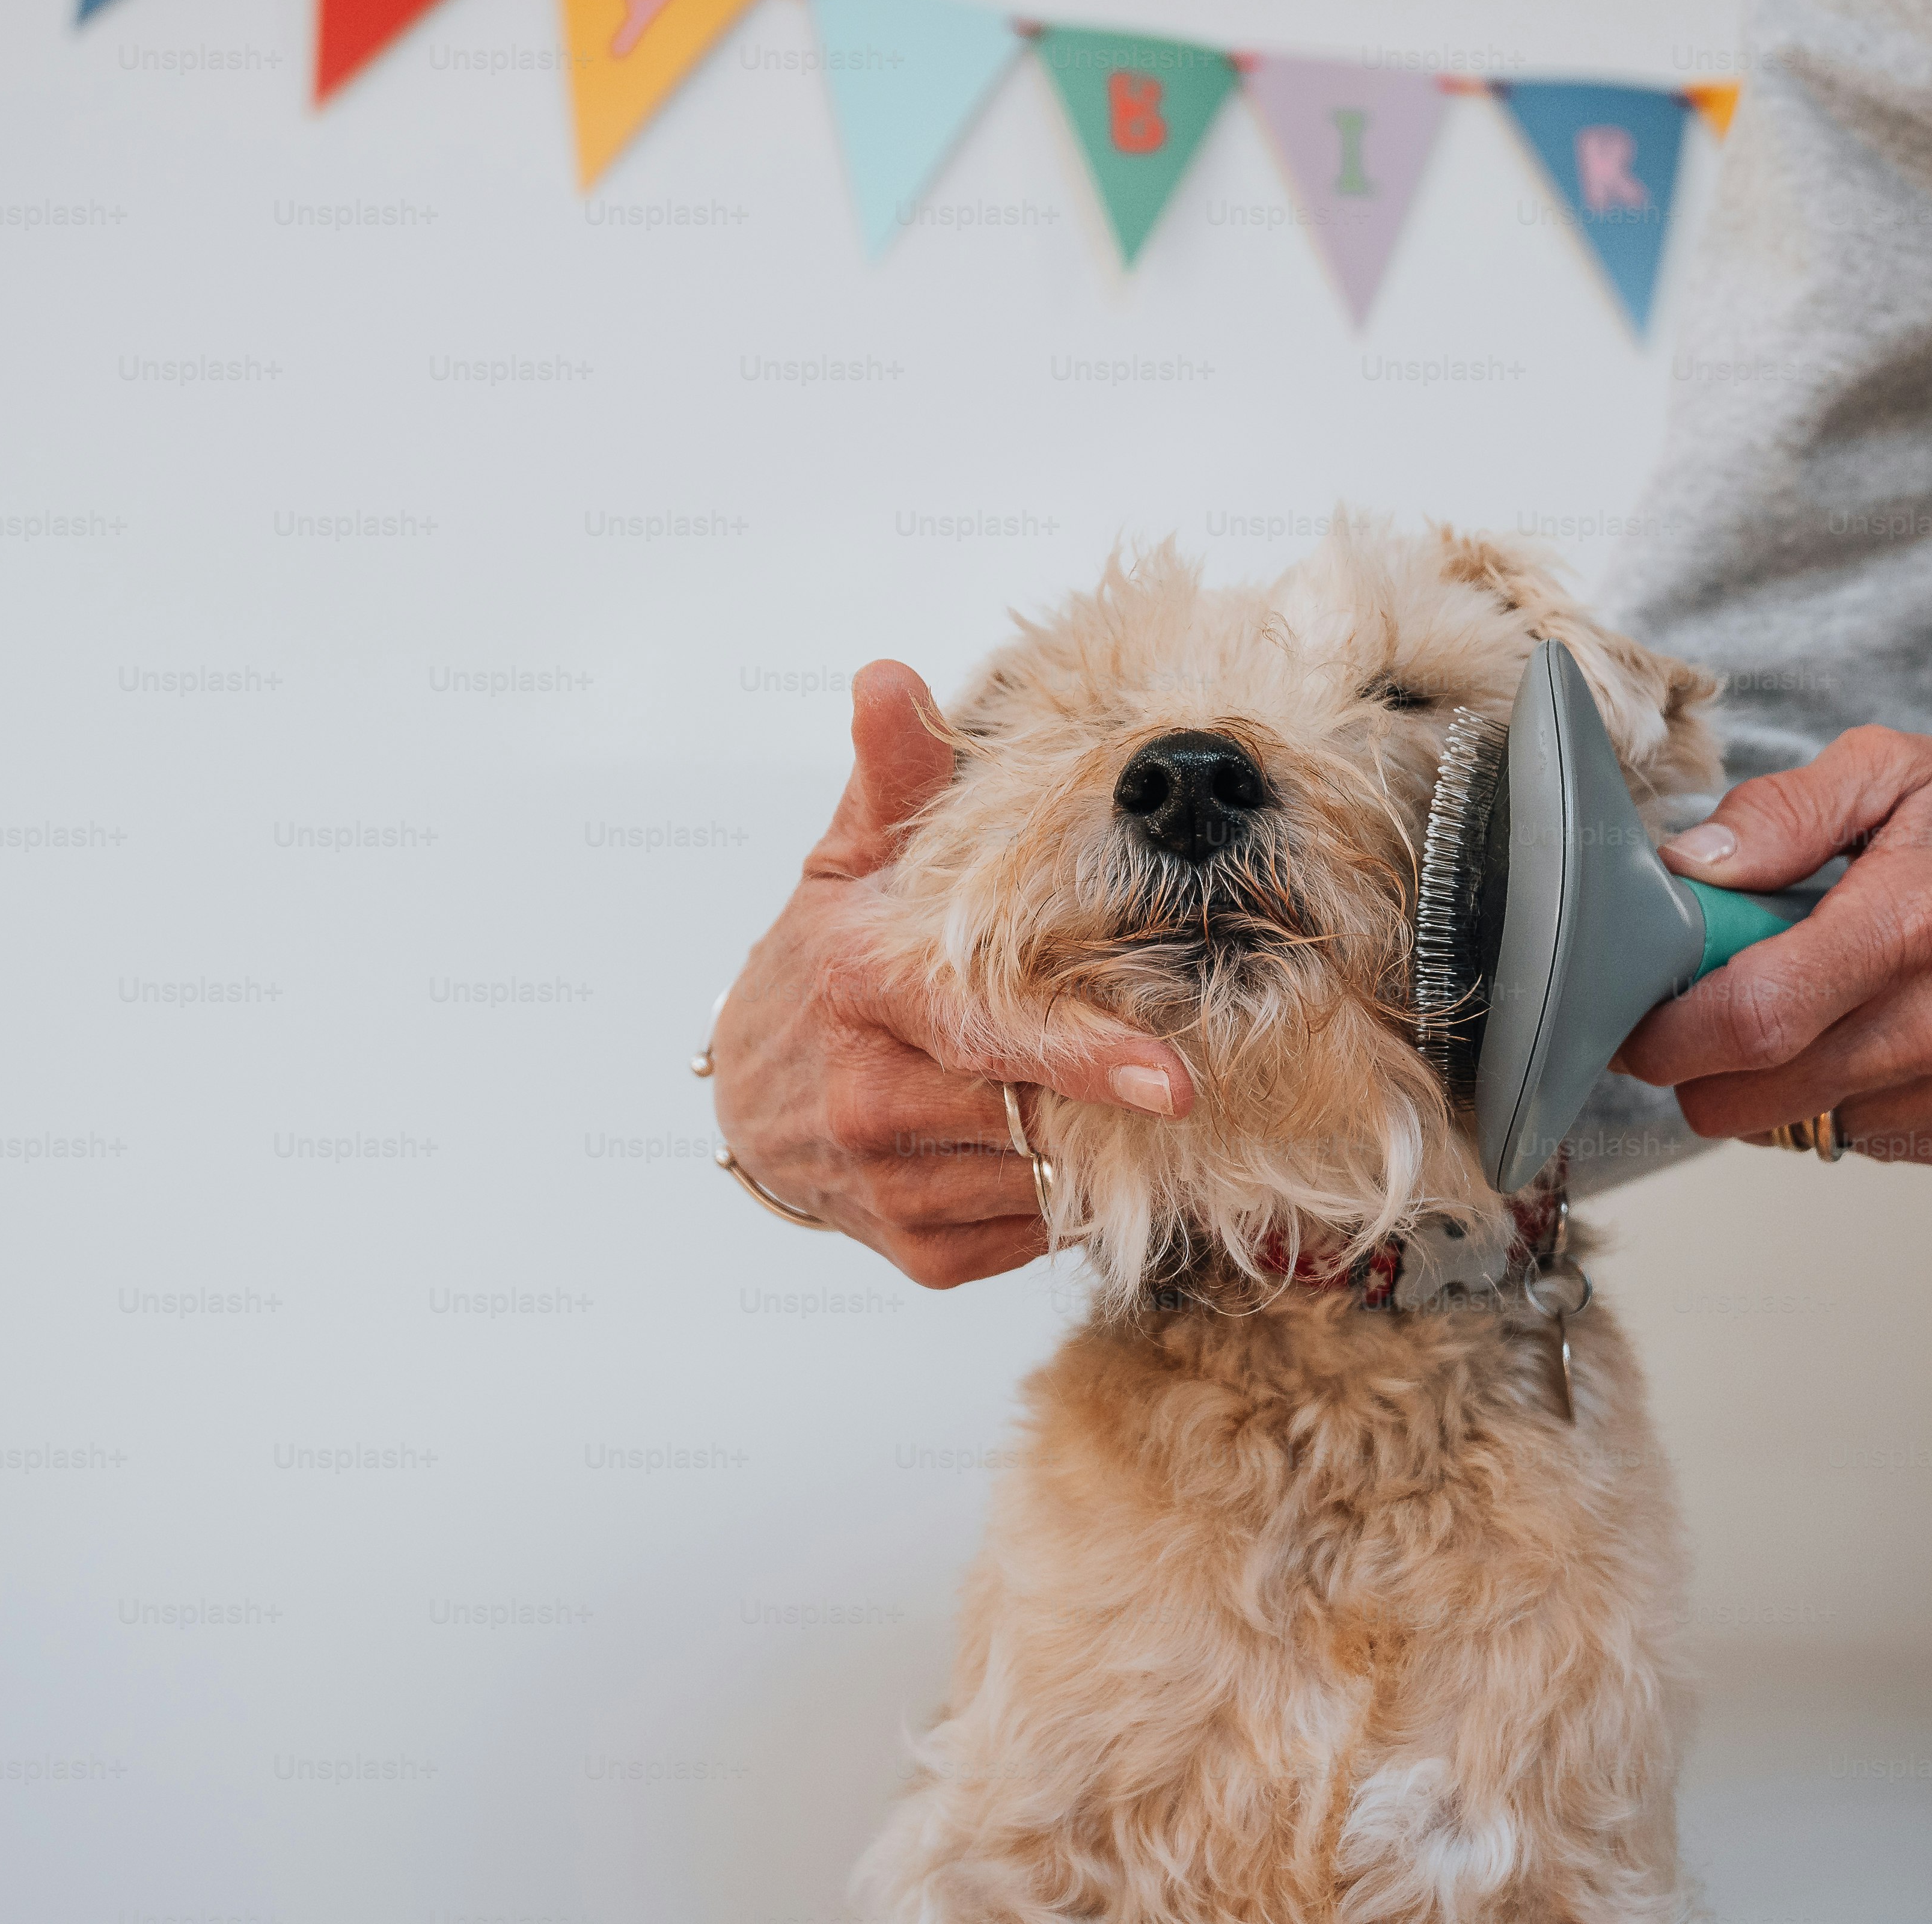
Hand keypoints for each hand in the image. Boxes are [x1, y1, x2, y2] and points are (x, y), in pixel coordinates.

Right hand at [709, 661, 1194, 1287]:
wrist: (747, 1099)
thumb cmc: (824, 964)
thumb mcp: (850, 865)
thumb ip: (892, 777)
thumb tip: (888, 677)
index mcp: (864, 990)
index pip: (990, 1031)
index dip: (1089, 1055)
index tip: (1181, 1079)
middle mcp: (868, 1099)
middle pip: (1035, 1109)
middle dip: (1116, 1092)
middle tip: (1183, 1057)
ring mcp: (890, 1187)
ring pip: (1045, 1177)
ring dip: (1101, 1144)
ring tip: (1121, 1096)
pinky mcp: (918, 1254)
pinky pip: (1034, 1231)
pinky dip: (1067, 1193)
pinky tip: (1066, 1145)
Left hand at [1613, 727, 1931, 1164]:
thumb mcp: (1895, 767)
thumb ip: (1781, 810)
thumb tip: (1688, 865)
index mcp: (1906, 927)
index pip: (1745, 1020)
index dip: (1660, 1029)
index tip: (1629, 1003)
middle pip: (1739, 1099)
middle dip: (1687, 1060)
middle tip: (1699, 996)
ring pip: (1775, 1127)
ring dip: (1748, 1078)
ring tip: (1791, 999)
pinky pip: (1833, 1137)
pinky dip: (1815, 1092)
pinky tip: (1854, 1028)